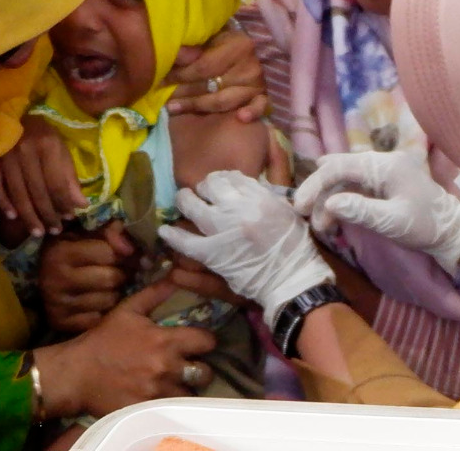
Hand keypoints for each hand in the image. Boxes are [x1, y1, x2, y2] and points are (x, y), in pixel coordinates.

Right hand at [0, 115, 84, 237]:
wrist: (12, 115)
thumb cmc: (42, 135)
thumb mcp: (61, 150)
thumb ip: (69, 177)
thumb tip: (81, 204)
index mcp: (48, 146)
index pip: (57, 183)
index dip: (64, 204)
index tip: (69, 218)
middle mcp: (26, 151)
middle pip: (38, 191)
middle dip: (47, 215)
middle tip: (54, 231)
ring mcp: (6, 156)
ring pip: (18, 193)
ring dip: (28, 216)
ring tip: (37, 232)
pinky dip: (3, 202)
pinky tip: (13, 217)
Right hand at [34, 282, 216, 418]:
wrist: (76, 374)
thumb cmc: (102, 339)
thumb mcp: (127, 310)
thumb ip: (154, 294)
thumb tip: (175, 276)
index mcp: (165, 340)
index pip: (207, 341)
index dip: (205, 341)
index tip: (198, 343)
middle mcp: (167, 367)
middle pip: (205, 372)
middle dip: (200, 369)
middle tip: (190, 367)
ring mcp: (158, 392)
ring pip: (192, 395)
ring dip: (187, 389)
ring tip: (178, 385)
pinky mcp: (148, 410)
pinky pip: (172, 412)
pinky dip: (172, 406)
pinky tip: (164, 399)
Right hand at [40, 223, 135, 332]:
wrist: (46, 275)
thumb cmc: (74, 248)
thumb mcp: (89, 232)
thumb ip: (112, 232)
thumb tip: (130, 249)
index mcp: (60, 252)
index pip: (108, 253)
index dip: (125, 252)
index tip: (131, 253)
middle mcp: (54, 279)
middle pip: (110, 279)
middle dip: (123, 274)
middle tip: (124, 271)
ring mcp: (56, 303)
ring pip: (108, 301)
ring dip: (117, 293)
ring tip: (112, 286)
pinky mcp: (61, 322)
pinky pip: (99, 319)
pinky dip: (106, 311)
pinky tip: (102, 302)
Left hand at [159, 171, 332, 327]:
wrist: (293, 279)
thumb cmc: (295, 245)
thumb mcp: (286, 210)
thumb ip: (263, 195)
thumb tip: (240, 183)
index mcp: (259, 198)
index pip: (231, 179)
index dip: (221, 179)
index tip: (219, 184)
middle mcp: (239, 210)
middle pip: (210, 188)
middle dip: (203, 188)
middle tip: (200, 192)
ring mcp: (223, 232)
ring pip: (194, 209)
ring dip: (185, 202)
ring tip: (182, 200)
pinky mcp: (213, 255)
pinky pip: (187, 243)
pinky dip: (175, 236)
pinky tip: (164, 231)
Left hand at [165, 28, 267, 121]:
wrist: (246, 50)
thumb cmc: (223, 43)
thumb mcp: (209, 37)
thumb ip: (193, 45)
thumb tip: (175, 53)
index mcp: (238, 46)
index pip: (204, 66)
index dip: (180, 75)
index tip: (160, 79)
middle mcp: (250, 65)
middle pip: (211, 85)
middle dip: (183, 92)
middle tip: (162, 96)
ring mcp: (257, 83)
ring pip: (224, 100)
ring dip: (197, 105)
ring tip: (174, 108)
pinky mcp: (263, 97)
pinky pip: (260, 106)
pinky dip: (252, 112)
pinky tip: (241, 118)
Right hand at [293, 152, 459, 275]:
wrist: (451, 232)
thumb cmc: (425, 226)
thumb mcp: (392, 222)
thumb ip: (360, 210)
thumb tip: (329, 203)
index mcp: (385, 165)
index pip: (340, 167)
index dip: (316, 185)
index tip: (300, 207)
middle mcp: (382, 162)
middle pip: (339, 169)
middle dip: (318, 191)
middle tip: (303, 214)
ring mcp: (382, 172)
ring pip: (344, 179)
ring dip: (329, 199)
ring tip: (322, 226)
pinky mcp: (382, 183)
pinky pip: (354, 187)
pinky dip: (341, 201)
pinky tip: (332, 218)